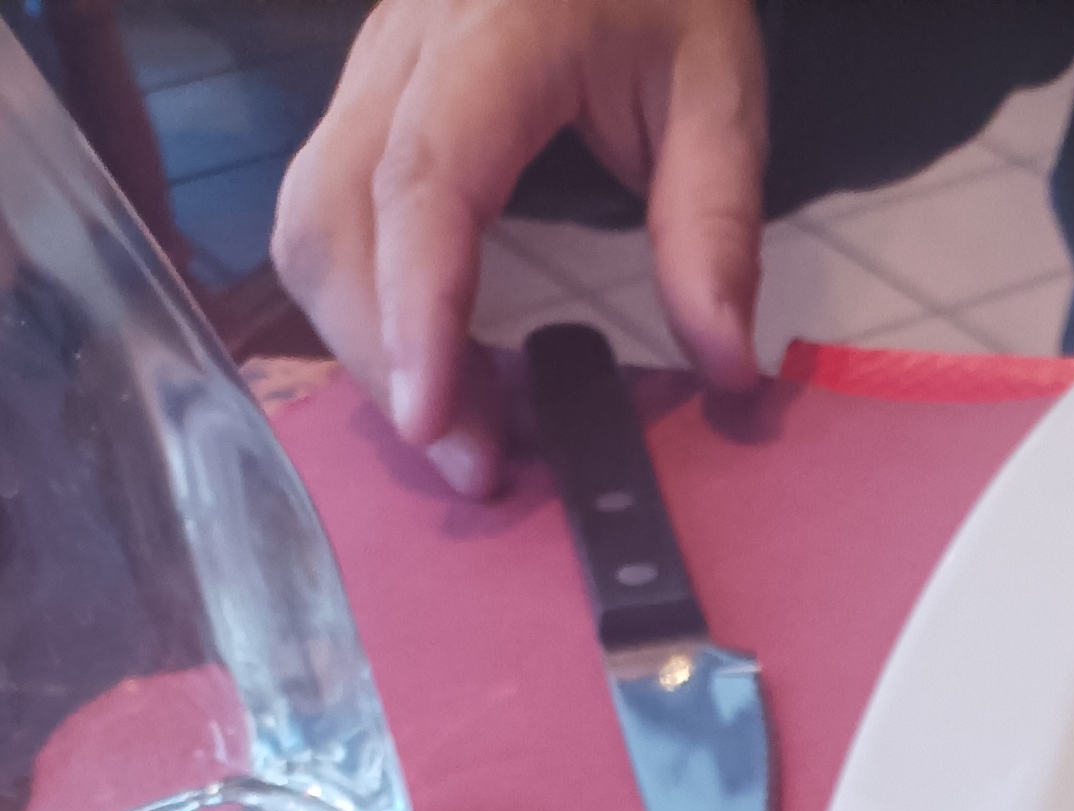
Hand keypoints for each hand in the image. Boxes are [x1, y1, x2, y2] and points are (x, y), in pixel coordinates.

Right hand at [274, 0, 766, 498]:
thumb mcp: (719, 87)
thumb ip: (716, 225)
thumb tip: (724, 367)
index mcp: (497, 29)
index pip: (428, 178)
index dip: (418, 307)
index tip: (434, 419)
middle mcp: (405, 46)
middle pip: (337, 212)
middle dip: (386, 355)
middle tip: (478, 465)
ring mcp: (373, 69)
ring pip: (311, 218)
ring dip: (364, 342)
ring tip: (462, 432)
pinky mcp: (369, 100)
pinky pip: (331, 212)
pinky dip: (366, 307)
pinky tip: (437, 368)